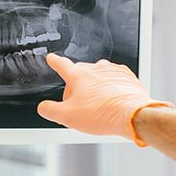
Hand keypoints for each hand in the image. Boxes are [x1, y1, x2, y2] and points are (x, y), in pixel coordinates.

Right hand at [37, 54, 156, 139]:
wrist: (132, 114)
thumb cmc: (102, 114)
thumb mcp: (67, 117)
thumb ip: (50, 110)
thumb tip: (44, 108)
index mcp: (78, 75)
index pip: (62, 65)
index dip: (55, 62)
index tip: (52, 58)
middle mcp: (96, 69)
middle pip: (81, 75)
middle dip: (77, 88)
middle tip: (79, 107)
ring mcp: (113, 71)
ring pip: (98, 78)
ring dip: (95, 89)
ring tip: (98, 108)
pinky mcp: (127, 77)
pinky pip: (114, 81)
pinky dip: (111, 90)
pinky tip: (112, 103)